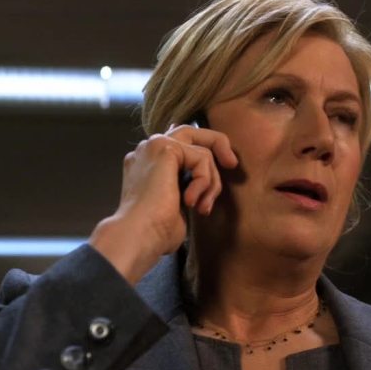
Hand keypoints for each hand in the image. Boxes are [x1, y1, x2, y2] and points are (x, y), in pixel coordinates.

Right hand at [89, 124, 238, 283]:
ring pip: (202, 151)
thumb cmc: (156, 231)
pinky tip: (191, 202)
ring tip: (202, 207)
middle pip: (192, 133)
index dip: (205, 149)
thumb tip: (207, 180)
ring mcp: (154, 146)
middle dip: (218, 144)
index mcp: (148, 163)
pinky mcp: (165, 148)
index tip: (225, 167)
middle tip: (232, 164)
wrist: (138, 236)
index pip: (180, 143)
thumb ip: (189, 186)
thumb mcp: (178, 206)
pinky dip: (204, 182)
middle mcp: (148, 149)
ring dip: (211, 182)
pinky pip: (202, 158)